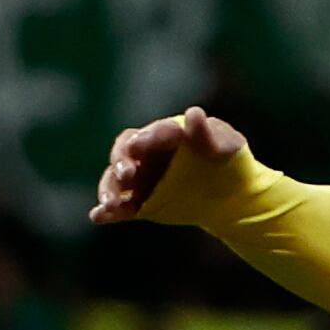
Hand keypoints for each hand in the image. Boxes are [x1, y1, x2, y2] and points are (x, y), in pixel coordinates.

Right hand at [90, 106, 249, 226]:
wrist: (232, 193)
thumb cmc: (228, 160)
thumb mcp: (225, 144)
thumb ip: (208, 133)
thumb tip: (193, 113)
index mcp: (164, 135)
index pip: (147, 134)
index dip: (142, 139)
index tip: (137, 146)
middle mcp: (146, 155)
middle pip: (123, 154)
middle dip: (121, 163)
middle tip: (127, 174)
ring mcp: (142, 180)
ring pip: (116, 182)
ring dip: (109, 190)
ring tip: (109, 204)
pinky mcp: (142, 204)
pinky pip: (121, 208)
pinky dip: (108, 212)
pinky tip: (97, 216)